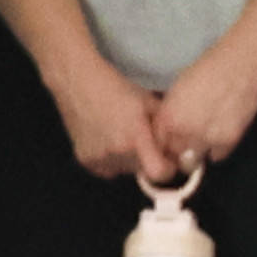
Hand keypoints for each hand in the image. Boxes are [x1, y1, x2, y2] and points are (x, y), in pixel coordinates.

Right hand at [52, 57, 173, 184]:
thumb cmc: (115, 88)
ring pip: (124, 171)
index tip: (167, 159)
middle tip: (142, 139)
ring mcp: (98, 158)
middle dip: (146, 160)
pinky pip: (106, 169)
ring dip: (128, 160)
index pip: (159, 173)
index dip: (167, 168)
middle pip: (142, 172)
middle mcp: (116, 153)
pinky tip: (108, 139)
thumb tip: (178, 145)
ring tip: (122, 135)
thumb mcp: (149, 102)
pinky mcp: (85, 159)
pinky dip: (111, 159)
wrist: (78, 82)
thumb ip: (165, 128)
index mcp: (135, 138)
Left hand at [151, 36, 256, 169]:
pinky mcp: (229, 140)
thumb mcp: (177, 90)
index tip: (170, 141)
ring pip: (195, 159)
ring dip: (197, 150)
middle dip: (179, 149)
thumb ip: (171, 114)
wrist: (240, 64)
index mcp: (168, 117)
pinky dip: (217, 148)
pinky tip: (220, 132)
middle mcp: (184, 131)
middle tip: (188, 139)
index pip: (158, 144)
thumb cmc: (206, 69)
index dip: (164, 143)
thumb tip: (168, 131)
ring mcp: (207, 137)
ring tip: (204, 135)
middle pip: (175, 154)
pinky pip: (217, 155)